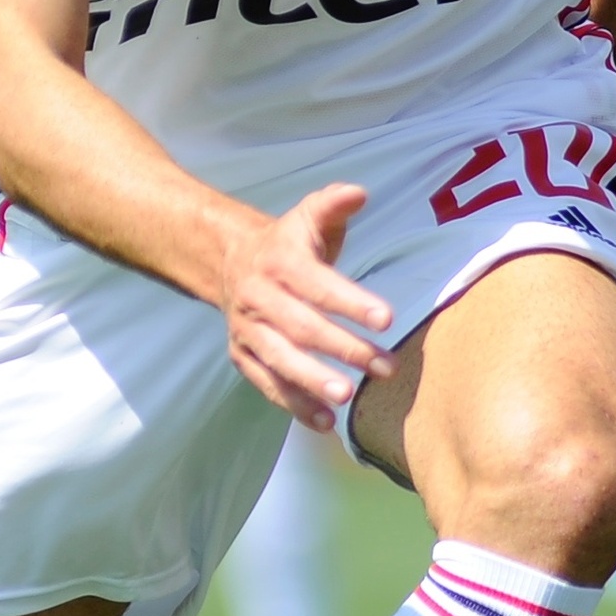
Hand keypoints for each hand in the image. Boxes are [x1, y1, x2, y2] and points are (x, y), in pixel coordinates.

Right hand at [217, 185, 395, 430]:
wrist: (229, 262)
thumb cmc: (286, 244)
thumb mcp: (307, 217)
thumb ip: (332, 205)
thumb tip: (357, 193)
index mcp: (279, 261)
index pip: (317, 284)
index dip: (351, 302)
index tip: (387, 319)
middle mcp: (258, 297)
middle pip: (302, 327)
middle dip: (345, 349)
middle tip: (386, 366)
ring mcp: (248, 330)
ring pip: (279, 359)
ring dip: (313, 381)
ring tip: (346, 397)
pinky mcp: (242, 357)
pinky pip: (267, 384)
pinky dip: (294, 405)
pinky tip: (326, 422)